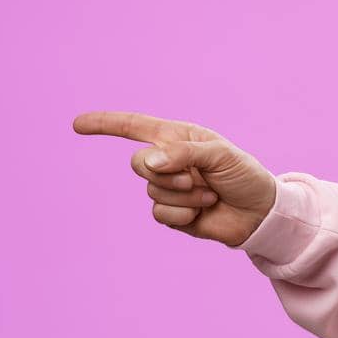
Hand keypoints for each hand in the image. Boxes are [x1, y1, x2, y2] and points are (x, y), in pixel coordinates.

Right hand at [72, 110, 277, 246]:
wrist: (260, 213)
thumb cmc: (245, 176)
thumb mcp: (220, 155)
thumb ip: (183, 153)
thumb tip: (148, 161)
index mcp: (178, 138)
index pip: (134, 127)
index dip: (105, 124)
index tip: (77, 124)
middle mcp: (169, 160)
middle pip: (138, 164)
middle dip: (166, 173)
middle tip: (195, 177)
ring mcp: (168, 188)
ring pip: (151, 191)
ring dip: (184, 195)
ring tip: (209, 194)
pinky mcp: (172, 213)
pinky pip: (160, 213)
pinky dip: (184, 213)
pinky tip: (202, 211)